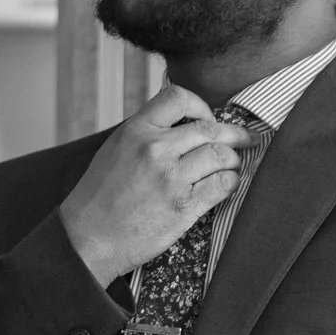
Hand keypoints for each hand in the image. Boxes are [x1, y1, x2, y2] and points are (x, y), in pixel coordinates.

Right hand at [59, 84, 257, 283]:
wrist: (89, 237)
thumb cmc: (101, 195)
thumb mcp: (116, 149)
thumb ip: (147, 133)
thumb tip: (183, 122)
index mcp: (136, 130)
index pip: (178, 97)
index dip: (202, 106)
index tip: (209, 119)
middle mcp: (155, 149)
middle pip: (210, 129)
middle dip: (234, 133)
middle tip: (246, 138)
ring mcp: (170, 178)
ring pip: (221, 155)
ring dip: (234, 159)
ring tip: (233, 165)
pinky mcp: (183, 206)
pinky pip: (222, 184)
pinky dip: (231, 181)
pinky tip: (226, 183)